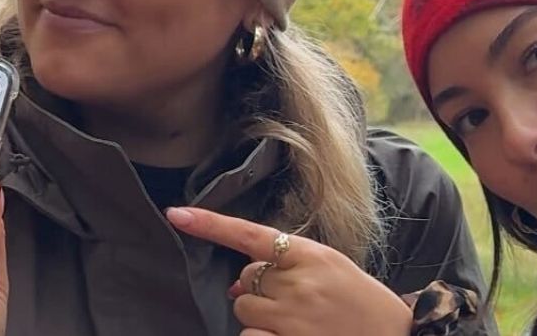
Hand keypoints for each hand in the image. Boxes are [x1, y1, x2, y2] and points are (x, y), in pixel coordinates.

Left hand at [167, 207, 411, 335]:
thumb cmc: (360, 302)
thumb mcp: (329, 269)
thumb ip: (284, 268)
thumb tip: (236, 286)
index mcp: (310, 254)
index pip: (250, 234)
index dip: (209, 224)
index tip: (176, 214)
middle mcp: (300, 281)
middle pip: (245, 278)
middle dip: (259, 290)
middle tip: (297, 302)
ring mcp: (295, 315)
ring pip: (243, 308)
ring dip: (260, 317)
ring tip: (296, 322)